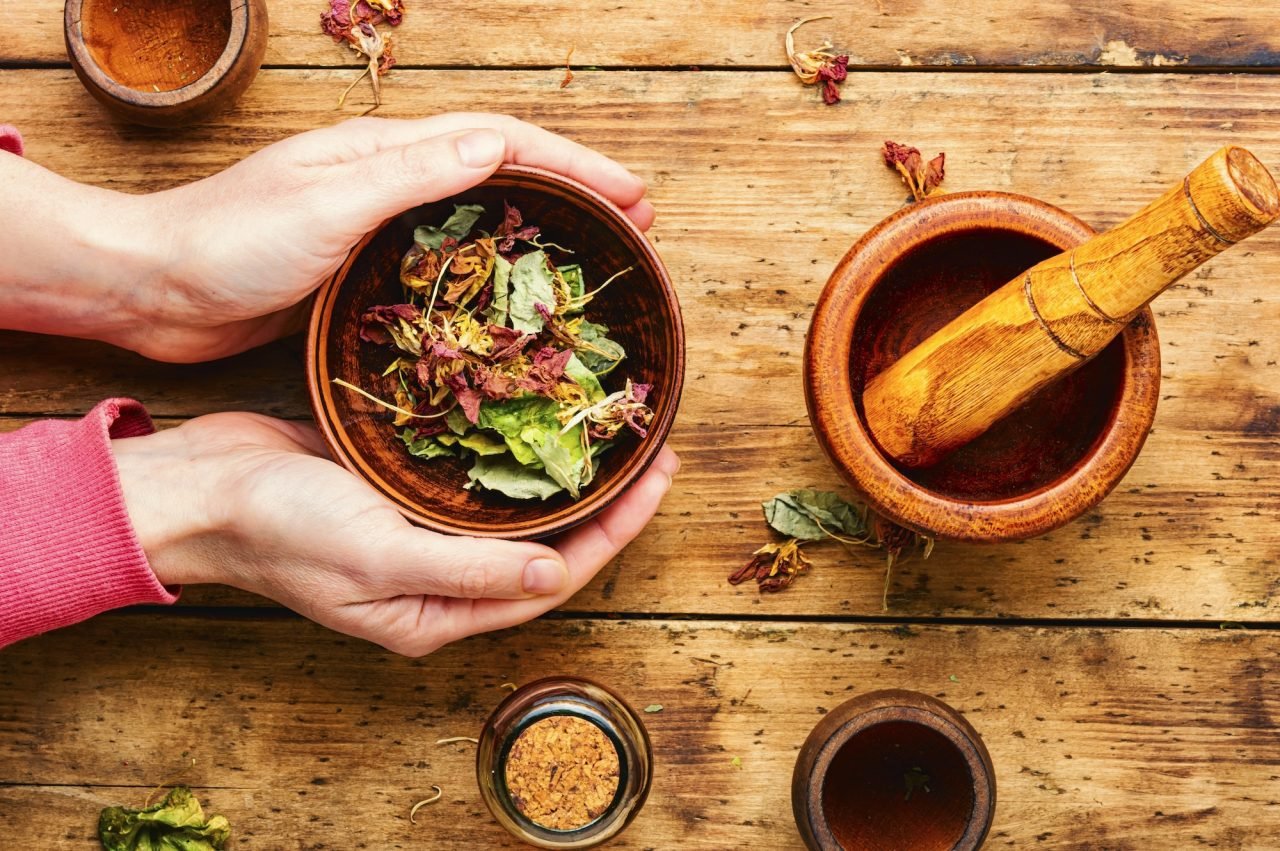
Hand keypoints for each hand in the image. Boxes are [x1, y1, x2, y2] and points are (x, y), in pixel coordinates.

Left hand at [0, 115, 651, 362]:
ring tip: (587, 256)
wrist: (151, 287)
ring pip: (477, 214)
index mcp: (385, 151)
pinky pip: (443, 258)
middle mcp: (386, 177)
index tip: (632, 194)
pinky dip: (489, 267)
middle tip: (630, 224)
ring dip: (538, 227)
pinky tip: (506, 297)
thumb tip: (499, 146)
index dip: (573, 164)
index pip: (501, 141)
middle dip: (571, 189)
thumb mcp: (328, 204)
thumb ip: (413, 175)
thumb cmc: (229, 243)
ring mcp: (373, 221)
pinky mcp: (358, 266)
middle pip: (500, 170)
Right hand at [111, 413, 677, 655]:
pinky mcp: (401, 490)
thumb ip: (470, 571)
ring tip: (610, 431)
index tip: (658, 480)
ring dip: (561, 474)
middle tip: (652, 449)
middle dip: (603, 503)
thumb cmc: (281, 529)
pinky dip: (512, 449)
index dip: (612, 533)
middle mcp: (439, 580)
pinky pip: (474, 475)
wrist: (203, 487)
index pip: (551, 580)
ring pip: (513, 509)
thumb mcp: (379, 558)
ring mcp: (421, 533)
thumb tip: (557, 575)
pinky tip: (539, 415)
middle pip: (543, 545)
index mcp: (438, 613)